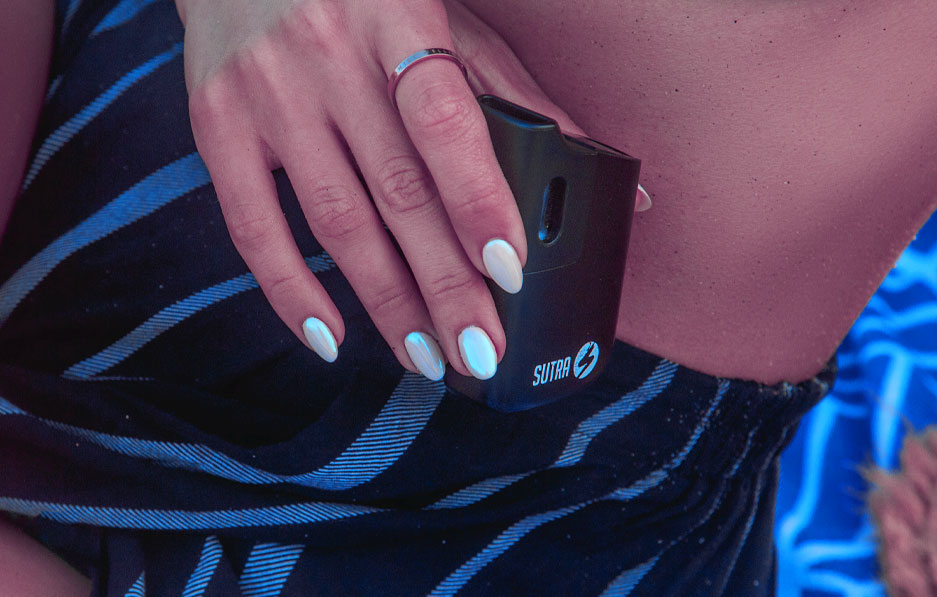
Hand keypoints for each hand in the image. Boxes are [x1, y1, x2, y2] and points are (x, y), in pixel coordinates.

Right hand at [176, 0, 648, 381]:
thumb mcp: (446, 20)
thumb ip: (514, 90)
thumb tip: (595, 160)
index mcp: (397, 21)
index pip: (442, 120)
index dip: (477, 200)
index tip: (510, 272)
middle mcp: (327, 59)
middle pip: (396, 192)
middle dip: (444, 285)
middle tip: (481, 352)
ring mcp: (266, 95)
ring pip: (335, 220)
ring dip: (386, 301)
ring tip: (428, 357)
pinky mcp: (217, 124)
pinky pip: (250, 224)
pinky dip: (288, 290)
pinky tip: (331, 337)